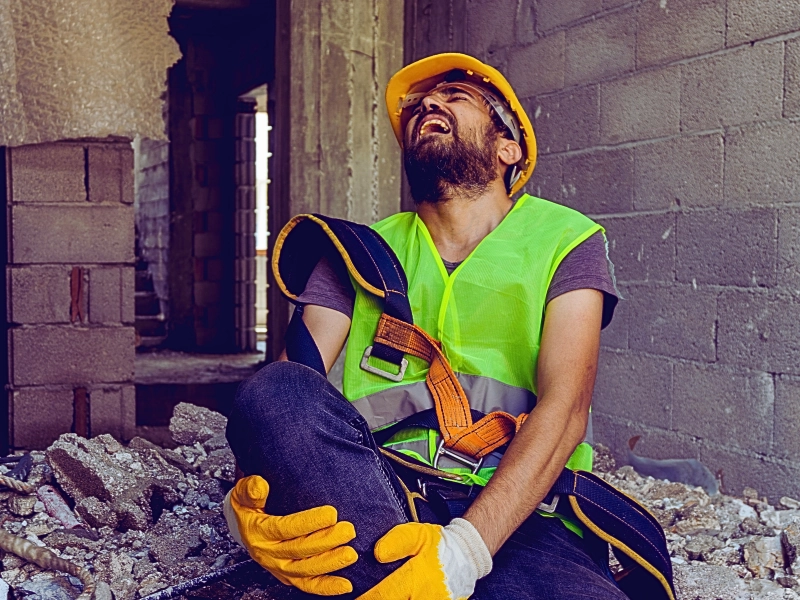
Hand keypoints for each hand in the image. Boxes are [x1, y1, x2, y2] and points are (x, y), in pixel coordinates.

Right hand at [223, 475, 357, 594]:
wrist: (243, 526)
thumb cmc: (249, 505)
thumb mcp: (243, 492)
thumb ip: (251, 488)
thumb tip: (259, 486)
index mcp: (258, 532)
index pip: (285, 528)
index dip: (309, 522)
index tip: (332, 514)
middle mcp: (268, 554)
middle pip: (300, 550)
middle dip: (327, 541)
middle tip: (348, 530)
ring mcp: (279, 568)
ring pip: (306, 570)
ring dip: (330, 563)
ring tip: (350, 554)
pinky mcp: (288, 576)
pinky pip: (307, 585)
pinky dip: (326, 587)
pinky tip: (346, 585)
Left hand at [356, 519, 491, 599]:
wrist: (467, 556)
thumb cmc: (440, 546)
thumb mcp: (419, 535)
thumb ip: (397, 542)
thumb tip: (378, 554)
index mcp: (417, 577)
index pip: (384, 595)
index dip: (366, 599)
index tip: (354, 599)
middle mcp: (426, 597)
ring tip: (376, 599)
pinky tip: (399, 599)